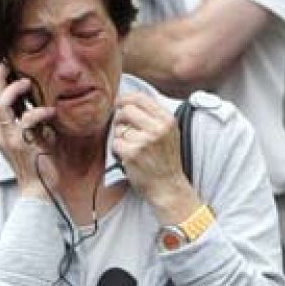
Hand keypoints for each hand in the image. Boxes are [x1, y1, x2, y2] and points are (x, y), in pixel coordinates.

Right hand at [0, 63, 56, 197]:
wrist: (37, 191)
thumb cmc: (38, 166)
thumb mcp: (33, 139)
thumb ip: (30, 124)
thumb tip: (36, 106)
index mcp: (2, 133)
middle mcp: (1, 134)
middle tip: (5, 65)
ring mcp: (9, 139)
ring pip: (1, 106)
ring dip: (14, 91)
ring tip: (27, 83)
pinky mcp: (20, 145)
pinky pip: (26, 120)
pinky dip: (38, 112)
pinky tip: (50, 111)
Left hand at [111, 92, 201, 223]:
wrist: (168, 187)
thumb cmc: (165, 160)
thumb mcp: (169, 133)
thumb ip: (154, 117)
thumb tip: (128, 102)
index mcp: (167, 120)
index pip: (141, 98)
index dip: (125, 99)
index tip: (119, 104)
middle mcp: (158, 128)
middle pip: (126, 110)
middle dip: (119, 118)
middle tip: (123, 129)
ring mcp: (144, 141)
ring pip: (119, 128)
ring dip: (119, 138)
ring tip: (131, 148)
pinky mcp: (132, 154)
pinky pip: (115, 143)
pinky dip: (117, 150)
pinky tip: (127, 157)